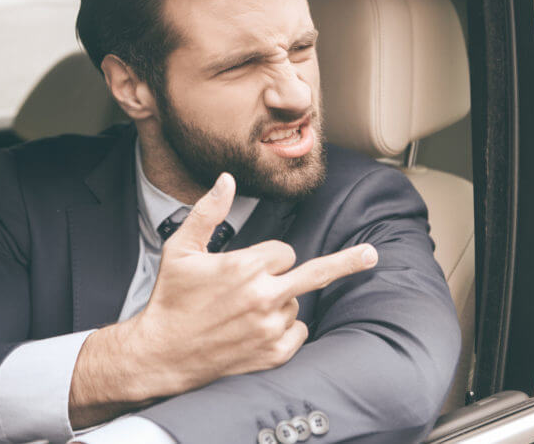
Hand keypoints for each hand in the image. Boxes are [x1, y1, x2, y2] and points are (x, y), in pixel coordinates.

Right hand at [68, 173, 377, 426]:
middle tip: (371, 255)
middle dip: (346, 261)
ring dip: (280, 303)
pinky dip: (285, 329)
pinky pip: (297, 332)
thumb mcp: (181, 249)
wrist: (162, 354)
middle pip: (316, 273)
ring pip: (296, 303)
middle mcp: (264, 297)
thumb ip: (208, 211)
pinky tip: (257, 331)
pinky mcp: (272, 353)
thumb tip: (227, 178)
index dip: (268, 257)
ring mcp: (270, 327)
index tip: (248, 266)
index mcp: (245, 267)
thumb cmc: (171, 299)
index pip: (284, 251)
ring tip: (244, 313)